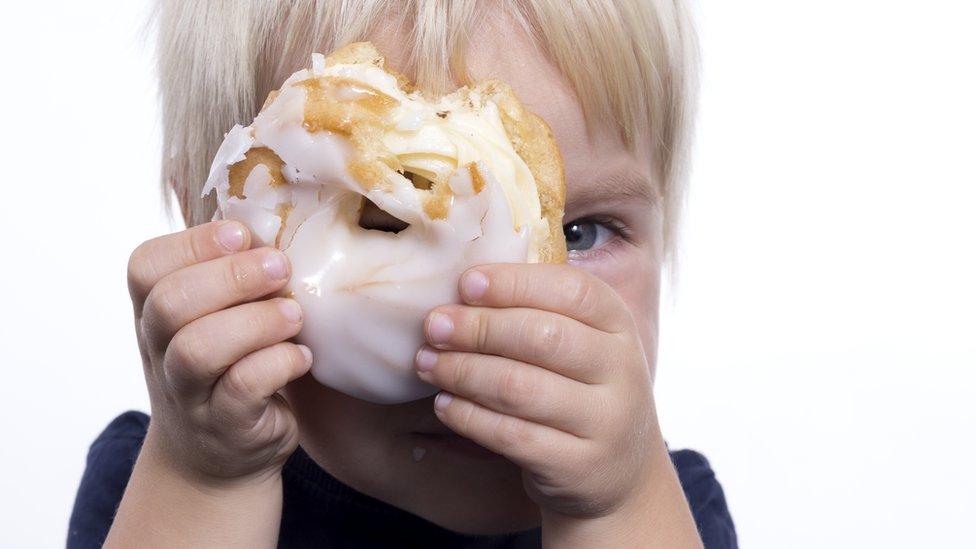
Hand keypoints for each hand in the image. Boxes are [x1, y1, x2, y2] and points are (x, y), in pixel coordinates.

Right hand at [127, 220, 310, 484]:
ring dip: (255, 322)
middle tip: (281, 268)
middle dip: (231, 277)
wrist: (217, 456)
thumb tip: (276, 213)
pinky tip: (301, 357)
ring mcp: (189, 394)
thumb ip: (232, 270)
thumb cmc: (228, 363)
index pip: (145, 266)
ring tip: (294, 315)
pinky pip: (243, 389)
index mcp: (155, 311)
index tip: (243, 233)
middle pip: (170, 304)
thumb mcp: (217, 314)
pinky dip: (278, 364)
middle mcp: (160, 351)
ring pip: (199, 350)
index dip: (194, 243)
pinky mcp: (227, 426)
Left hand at [414, 264, 699, 544]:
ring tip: (427, 363)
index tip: (465, 283)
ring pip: (520, 388)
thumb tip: (464, 286)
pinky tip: (444, 404)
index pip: (572, 290)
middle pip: (542, 336)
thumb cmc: (583, 394)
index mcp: (619, 326)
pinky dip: (469, 417)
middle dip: (478, 328)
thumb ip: (540, 313)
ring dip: (464, 371)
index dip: (515, 283)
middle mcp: (621, 370)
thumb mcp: (583, 346)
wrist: (622, 478)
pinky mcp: (578, 466)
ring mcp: (604, 422)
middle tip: (434, 325)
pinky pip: (512, 435)